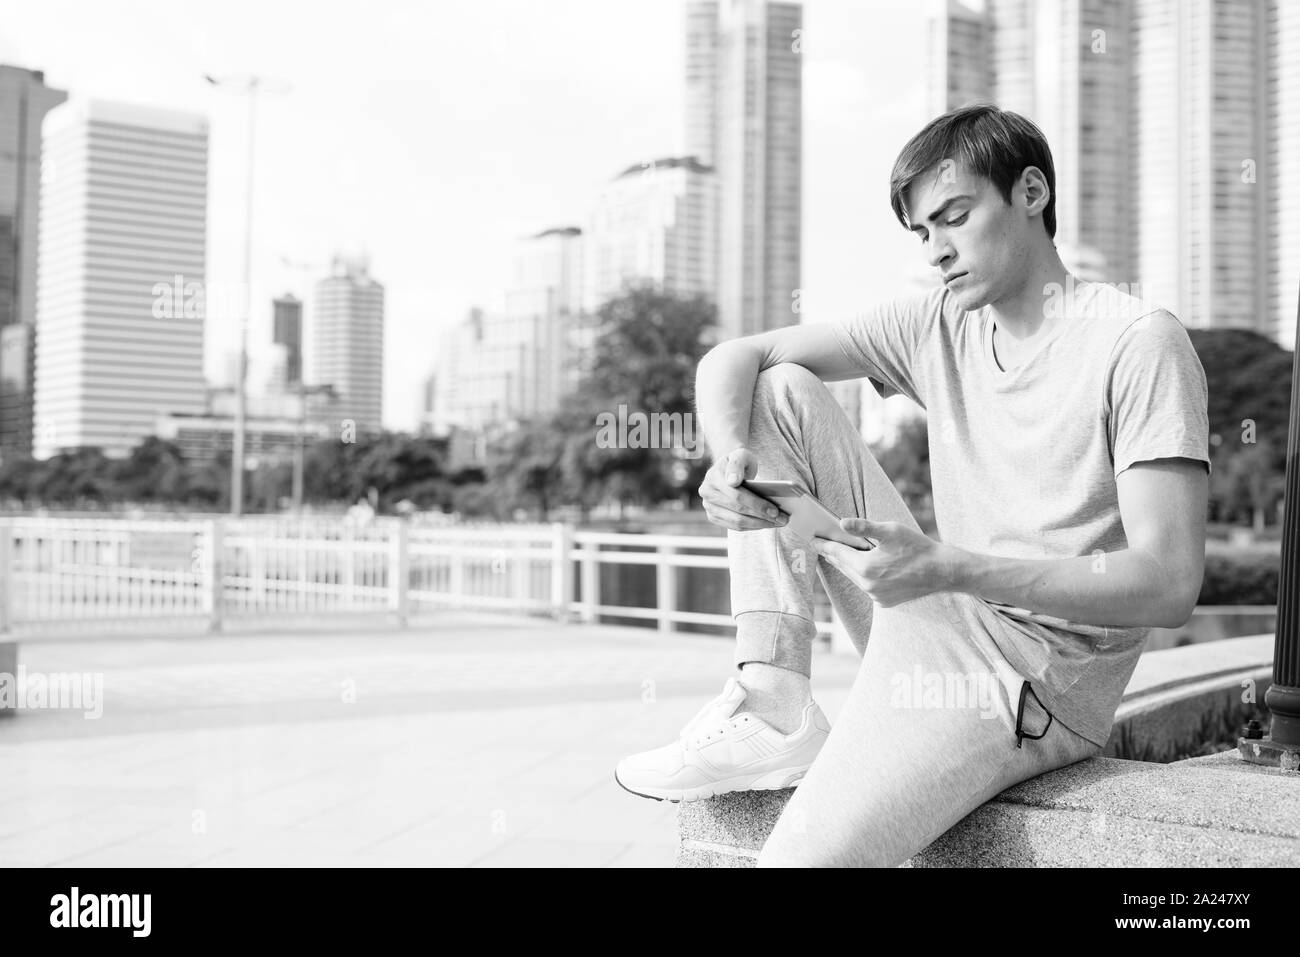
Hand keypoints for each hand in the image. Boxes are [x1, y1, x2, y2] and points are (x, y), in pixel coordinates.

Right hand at [698, 447, 787, 531]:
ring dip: (759, 524)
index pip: (737, 496)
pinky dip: (753, 526)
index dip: (757, 504)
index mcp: (713, 477)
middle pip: (738, 511)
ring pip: (737, 522)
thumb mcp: (741, 455)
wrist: (730, 468)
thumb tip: (732, 481)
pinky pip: (735, 526)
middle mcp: (707, 493)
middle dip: (762, 516)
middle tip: (782, 519)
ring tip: (778, 523)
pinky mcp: (714, 517)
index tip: (775, 511)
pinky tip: (767, 524)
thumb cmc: (739, 461)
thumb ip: (737, 464)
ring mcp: (709, 507)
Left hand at [811, 517, 958, 607]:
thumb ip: (864, 527)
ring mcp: (876, 596)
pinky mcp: (884, 602)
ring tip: (840, 554)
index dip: (824, 544)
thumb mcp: (891, 531)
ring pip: (854, 577)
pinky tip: (863, 567)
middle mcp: (868, 585)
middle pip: (843, 566)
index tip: (812, 539)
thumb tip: (841, 523)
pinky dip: (862, 576)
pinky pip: (866, 587)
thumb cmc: (918, 547)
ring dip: (848, 565)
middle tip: (822, 544)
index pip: (837, 553)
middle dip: (833, 554)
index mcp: (866, 567)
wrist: (942, 571)